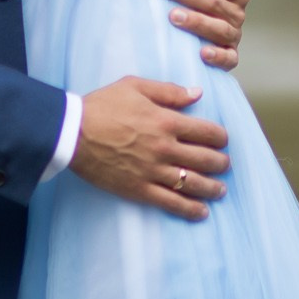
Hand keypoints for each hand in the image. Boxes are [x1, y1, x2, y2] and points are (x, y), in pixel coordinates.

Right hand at [70, 77, 228, 220]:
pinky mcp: (138, 189)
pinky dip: (189, 209)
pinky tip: (201, 212)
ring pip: (191, 183)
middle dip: (220, 163)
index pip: (206, 131)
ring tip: (220, 190)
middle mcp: (164, 148)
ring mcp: (152, 171)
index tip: (223, 140)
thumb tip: (197, 93)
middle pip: (204, 159)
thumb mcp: (135, 86)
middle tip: (225, 165)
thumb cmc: (102, 105)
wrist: (72, 132)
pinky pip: (170, 202)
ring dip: (212, 187)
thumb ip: (169, 91)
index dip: (220, 137)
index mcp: (166, 121)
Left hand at [154, 0, 249, 70]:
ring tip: (172, 16)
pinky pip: (229, 59)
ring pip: (218, 28)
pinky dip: (217, 56)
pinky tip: (202, 52)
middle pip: (212, 1)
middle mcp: (238, 12)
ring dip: (196, 21)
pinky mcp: (230, 57)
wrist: (206, 24)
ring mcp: (234, 35)